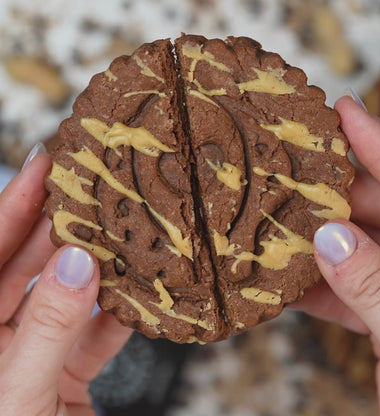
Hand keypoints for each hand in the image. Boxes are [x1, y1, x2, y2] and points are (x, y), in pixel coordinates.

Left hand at [0, 151, 131, 415]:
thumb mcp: (17, 393)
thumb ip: (48, 327)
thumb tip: (80, 264)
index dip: (15, 202)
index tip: (46, 163)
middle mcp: (0, 331)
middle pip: (34, 262)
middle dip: (66, 225)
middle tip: (96, 189)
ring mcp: (36, 348)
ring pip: (71, 293)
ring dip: (100, 266)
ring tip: (125, 231)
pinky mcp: (68, 370)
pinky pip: (98, 330)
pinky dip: (121, 312)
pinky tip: (142, 292)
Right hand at [294, 96, 379, 414]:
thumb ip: (376, 290)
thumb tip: (331, 239)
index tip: (344, 111)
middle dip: (334, 201)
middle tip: (291, 182)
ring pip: (359, 252)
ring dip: (318, 248)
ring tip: (280, 229)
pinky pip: (350, 291)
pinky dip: (319, 288)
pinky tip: (288, 284)